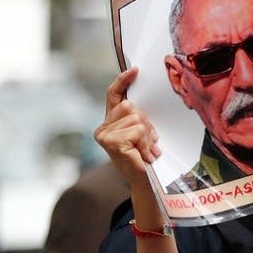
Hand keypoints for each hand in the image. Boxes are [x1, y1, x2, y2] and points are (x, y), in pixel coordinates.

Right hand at [93, 68, 161, 188]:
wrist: (144, 182)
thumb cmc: (144, 159)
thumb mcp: (142, 134)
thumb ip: (139, 119)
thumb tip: (143, 102)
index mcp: (110, 122)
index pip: (113, 95)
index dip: (123, 81)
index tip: (135, 71)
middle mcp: (102, 127)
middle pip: (130, 106)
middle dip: (146, 123)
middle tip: (150, 142)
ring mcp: (104, 134)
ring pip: (136, 118)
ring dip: (147, 135)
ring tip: (147, 151)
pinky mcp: (110, 141)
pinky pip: (137, 130)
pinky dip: (145, 142)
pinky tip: (143, 155)